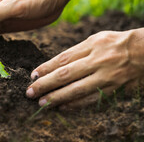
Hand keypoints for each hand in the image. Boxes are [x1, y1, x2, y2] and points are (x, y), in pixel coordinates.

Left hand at [26, 28, 143, 108]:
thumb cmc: (115, 43)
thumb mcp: (95, 39)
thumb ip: (76, 51)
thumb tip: (53, 65)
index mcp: (91, 45)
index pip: (63, 58)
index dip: (46, 68)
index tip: (33, 76)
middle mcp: (98, 60)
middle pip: (66, 74)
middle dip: (45, 84)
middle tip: (30, 92)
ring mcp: (107, 75)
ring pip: (77, 89)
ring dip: (57, 97)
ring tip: (42, 102)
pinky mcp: (115, 88)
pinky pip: (92, 98)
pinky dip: (76, 104)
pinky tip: (63, 106)